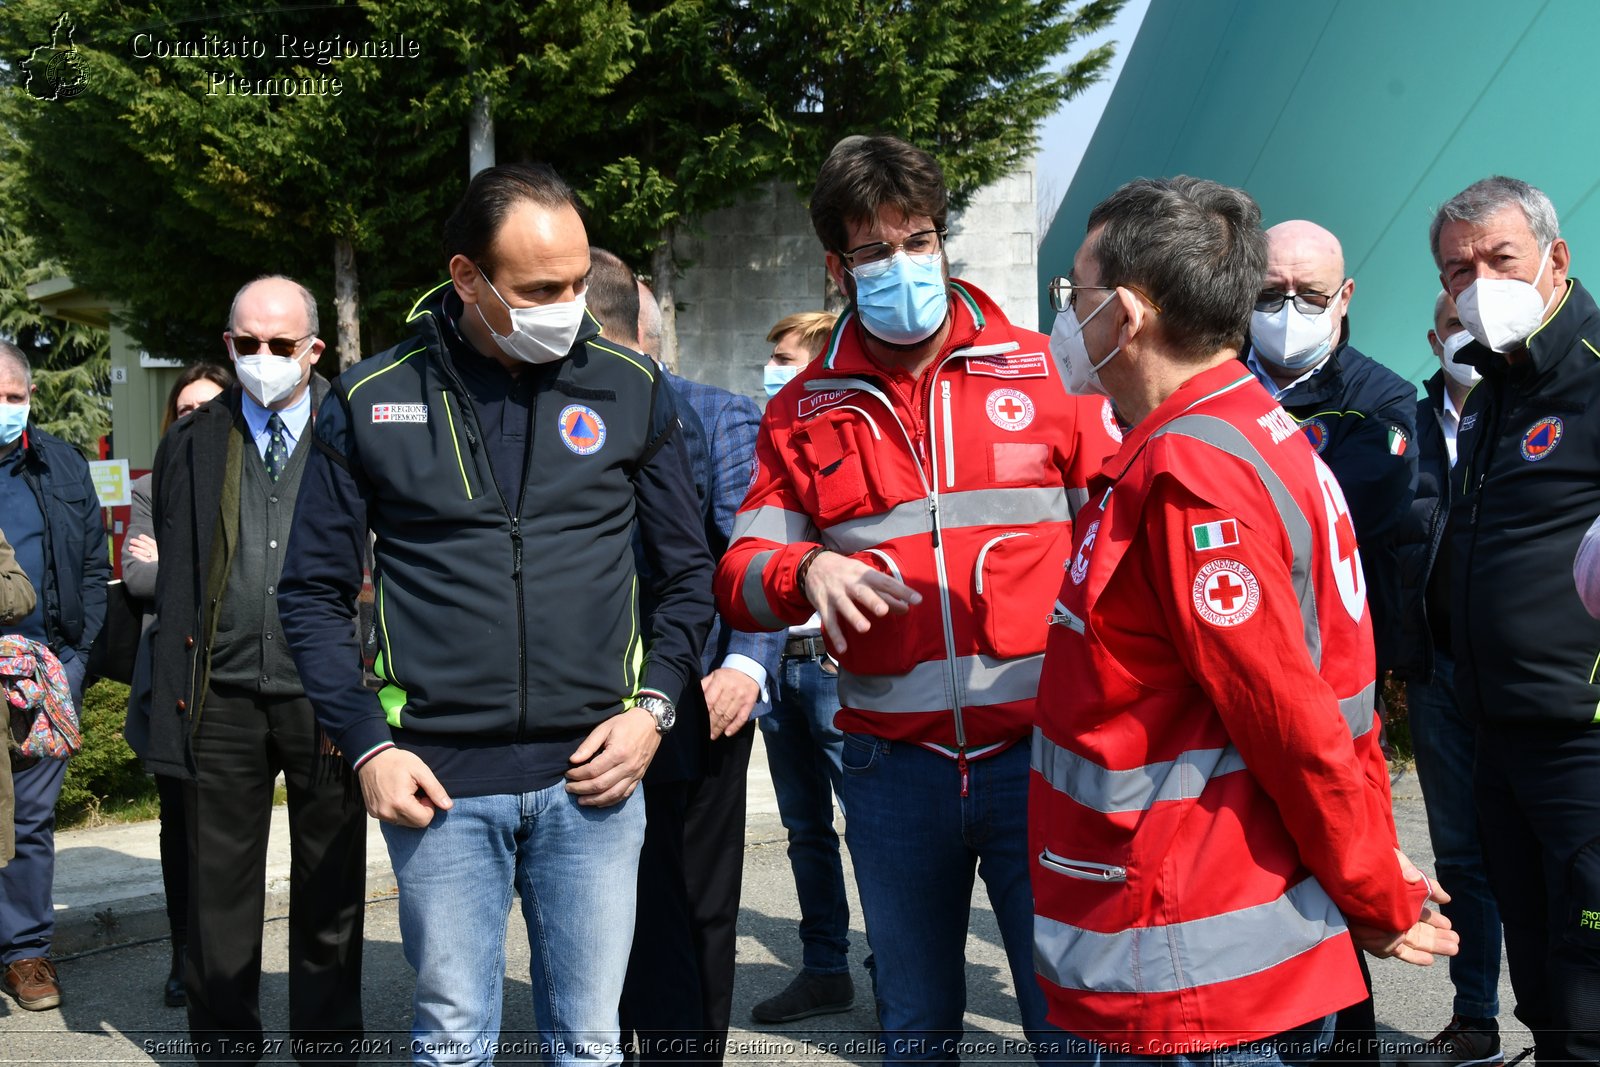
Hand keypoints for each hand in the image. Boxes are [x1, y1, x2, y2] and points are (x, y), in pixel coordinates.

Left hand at [126, 533, 158, 563]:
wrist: (160, 572)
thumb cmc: (157, 561)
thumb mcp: (158, 553)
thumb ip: (153, 548)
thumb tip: (143, 540)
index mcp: (160, 551)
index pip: (153, 543)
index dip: (146, 539)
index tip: (140, 536)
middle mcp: (157, 555)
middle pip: (147, 546)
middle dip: (138, 542)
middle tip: (131, 540)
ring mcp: (153, 560)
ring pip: (144, 552)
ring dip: (136, 548)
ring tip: (130, 547)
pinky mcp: (149, 565)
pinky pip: (143, 560)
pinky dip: (138, 556)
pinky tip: (133, 553)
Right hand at [357, 748, 452, 827]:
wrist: (372, 757)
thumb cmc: (398, 761)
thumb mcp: (421, 771)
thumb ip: (435, 790)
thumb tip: (448, 806)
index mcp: (400, 803)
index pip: (424, 820)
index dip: (429, 807)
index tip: (423, 792)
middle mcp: (387, 813)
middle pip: (415, 824)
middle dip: (419, 810)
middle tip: (415, 792)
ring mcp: (379, 814)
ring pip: (404, 823)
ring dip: (409, 811)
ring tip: (405, 793)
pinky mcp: (373, 813)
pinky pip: (393, 819)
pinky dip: (398, 811)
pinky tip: (395, 795)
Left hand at [565, 707, 660, 806]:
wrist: (651, 723)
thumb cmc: (626, 723)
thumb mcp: (605, 728)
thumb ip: (589, 745)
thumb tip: (573, 760)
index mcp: (618, 753)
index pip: (592, 771)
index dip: (577, 775)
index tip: (568, 774)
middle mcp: (627, 766)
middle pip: (600, 785)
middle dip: (581, 789)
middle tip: (569, 788)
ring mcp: (635, 774)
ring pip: (612, 794)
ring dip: (594, 800)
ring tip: (581, 800)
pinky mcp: (639, 777)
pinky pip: (624, 795)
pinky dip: (610, 801)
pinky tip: (599, 802)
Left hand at [703, 668, 759, 738]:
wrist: (749, 667)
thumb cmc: (728, 674)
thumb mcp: (714, 675)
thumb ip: (704, 685)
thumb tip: (696, 697)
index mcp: (720, 682)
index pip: (710, 700)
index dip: (704, 713)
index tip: (699, 722)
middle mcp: (731, 691)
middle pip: (719, 710)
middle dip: (711, 723)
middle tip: (705, 733)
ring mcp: (741, 698)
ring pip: (729, 715)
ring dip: (720, 727)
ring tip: (713, 735)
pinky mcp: (749, 703)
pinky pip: (742, 717)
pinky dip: (735, 726)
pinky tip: (727, 733)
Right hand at [802, 550, 919, 653]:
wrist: (814, 565)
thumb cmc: (848, 573)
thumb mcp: (865, 576)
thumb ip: (885, 593)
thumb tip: (906, 608)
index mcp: (864, 574)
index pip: (886, 582)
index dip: (901, 590)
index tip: (917, 600)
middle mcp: (850, 583)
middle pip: (862, 592)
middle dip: (873, 600)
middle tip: (884, 611)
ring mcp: (835, 594)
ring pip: (844, 606)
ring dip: (854, 617)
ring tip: (865, 628)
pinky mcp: (823, 605)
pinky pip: (829, 622)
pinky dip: (835, 635)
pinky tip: (843, 648)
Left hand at [1350, 848, 1459, 964]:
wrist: (1332, 892)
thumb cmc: (1356, 872)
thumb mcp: (1383, 863)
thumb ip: (1402, 866)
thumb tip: (1419, 880)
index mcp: (1395, 892)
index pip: (1420, 894)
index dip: (1434, 894)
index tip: (1446, 898)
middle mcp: (1393, 912)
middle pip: (1422, 924)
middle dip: (1440, 931)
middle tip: (1456, 936)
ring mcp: (1387, 928)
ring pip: (1417, 939)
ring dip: (1435, 944)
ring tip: (1454, 947)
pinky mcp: (1378, 941)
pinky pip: (1399, 952)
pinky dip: (1414, 957)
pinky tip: (1429, 960)